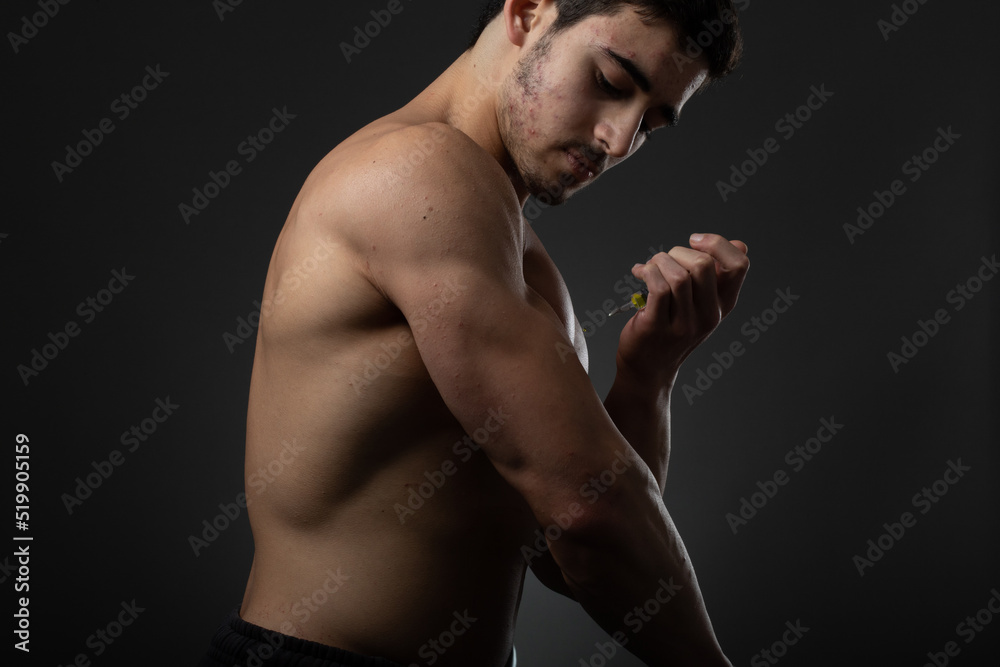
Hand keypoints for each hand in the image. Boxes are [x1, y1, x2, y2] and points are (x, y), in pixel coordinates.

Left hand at [615, 233, 749, 387]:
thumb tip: (739, 245)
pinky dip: (646, 272)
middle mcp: (709, 316)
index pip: (738, 265)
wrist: (649, 367)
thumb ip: (717, 276)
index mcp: (724, 304)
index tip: (695, 241)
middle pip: (703, 265)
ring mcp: (684, 324)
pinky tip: (639, 273)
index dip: (717, 244)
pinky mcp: (657, 327)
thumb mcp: (702, 304)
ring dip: (658, 261)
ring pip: (678, 276)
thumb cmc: (673, 327)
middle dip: (678, 252)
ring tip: (649, 267)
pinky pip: (657, 288)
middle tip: (665, 260)